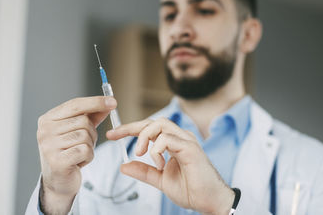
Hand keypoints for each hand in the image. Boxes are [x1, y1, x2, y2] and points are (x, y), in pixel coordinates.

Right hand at [37, 96, 115, 213]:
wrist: (58, 181)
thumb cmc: (69, 152)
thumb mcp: (78, 130)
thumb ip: (92, 116)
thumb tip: (109, 103)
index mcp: (47, 119)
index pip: (75, 104)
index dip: (95, 102)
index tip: (113, 102)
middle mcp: (45, 131)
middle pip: (83, 122)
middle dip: (91, 133)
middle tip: (83, 144)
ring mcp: (49, 146)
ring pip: (86, 136)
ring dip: (89, 146)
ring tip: (78, 153)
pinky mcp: (57, 161)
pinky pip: (86, 150)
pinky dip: (88, 156)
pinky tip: (78, 162)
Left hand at [106, 118, 234, 214]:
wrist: (209, 201)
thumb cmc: (191, 189)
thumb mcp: (160, 179)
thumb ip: (144, 171)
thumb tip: (124, 165)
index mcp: (173, 143)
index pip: (149, 128)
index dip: (130, 129)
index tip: (113, 134)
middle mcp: (180, 138)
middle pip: (153, 121)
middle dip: (132, 127)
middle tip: (116, 136)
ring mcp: (186, 141)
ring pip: (160, 124)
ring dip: (145, 137)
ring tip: (140, 153)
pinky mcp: (191, 148)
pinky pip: (167, 139)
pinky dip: (157, 150)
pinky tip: (159, 164)